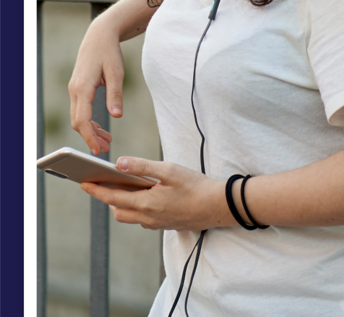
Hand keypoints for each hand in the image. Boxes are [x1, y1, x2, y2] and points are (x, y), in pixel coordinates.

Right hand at [69, 17, 124, 154]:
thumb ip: (115, 95)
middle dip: (90, 137)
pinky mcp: (78, 88)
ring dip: (90, 130)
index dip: (89, 137)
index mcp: (83, 87)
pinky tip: (101, 126)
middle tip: (106, 148)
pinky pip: (80, 109)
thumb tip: (116, 116)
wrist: (99, 35)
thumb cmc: (109, 52)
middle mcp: (75, 89)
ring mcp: (74, 89)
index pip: (82, 119)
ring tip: (106, 140)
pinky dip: (89, 121)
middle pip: (77, 121)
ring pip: (78, 117)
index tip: (99, 149)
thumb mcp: (116, 72)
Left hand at [80, 157, 231, 231]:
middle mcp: (148, 218)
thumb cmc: (194, 186)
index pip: (113, 198)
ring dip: (121, 203)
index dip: (96, 191)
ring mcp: (157, 223)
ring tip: (120, 186)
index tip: (83, 183)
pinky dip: (136, 207)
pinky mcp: (165, 224)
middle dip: (107, 198)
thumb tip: (119, 163)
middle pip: (118, 211)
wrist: (217, 206)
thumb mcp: (168, 170)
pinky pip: (143, 218)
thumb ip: (142, 166)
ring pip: (130, 216)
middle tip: (101, 182)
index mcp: (146, 204)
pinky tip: (143, 194)